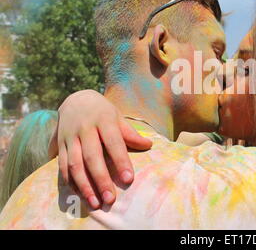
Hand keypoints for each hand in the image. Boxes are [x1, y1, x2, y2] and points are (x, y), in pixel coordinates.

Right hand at [50, 90, 152, 208]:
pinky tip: (80, 194)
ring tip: (95, 202)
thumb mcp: (118, 117)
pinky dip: (70, 181)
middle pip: (92, 156)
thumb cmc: (103, 112)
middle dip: (101, 179)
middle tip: (111, 199)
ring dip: (84, 185)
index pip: (114, 142)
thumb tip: (148, 145)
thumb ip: (130, 133)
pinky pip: (62, 165)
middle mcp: (85, 128)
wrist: (76, 100)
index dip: (121, 161)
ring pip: (74, 164)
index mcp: (103, 119)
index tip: (129, 179)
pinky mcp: (60, 144)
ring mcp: (70, 137)